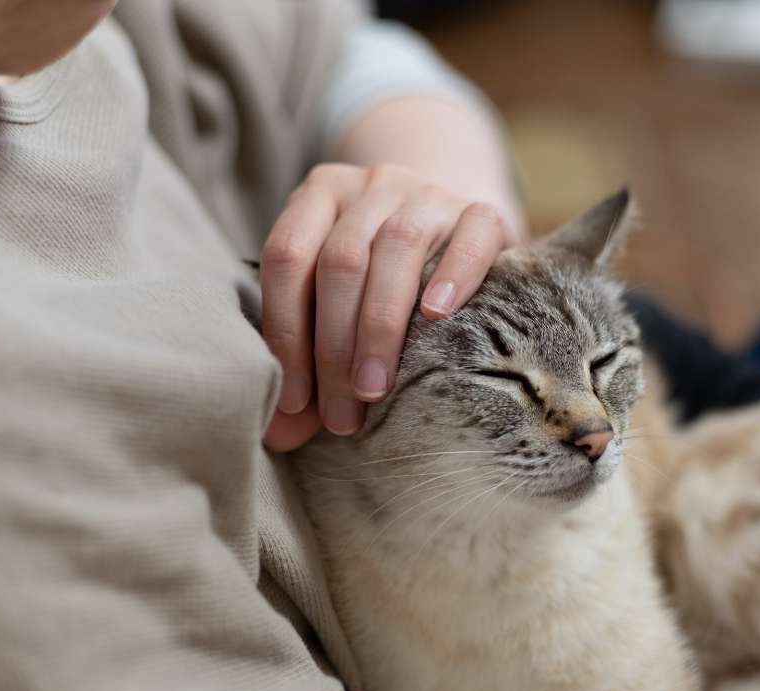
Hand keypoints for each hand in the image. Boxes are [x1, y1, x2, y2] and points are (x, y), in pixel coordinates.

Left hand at [261, 162, 516, 451]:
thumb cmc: (380, 278)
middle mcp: (370, 185)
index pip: (287, 256)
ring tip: (375, 388)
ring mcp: (427, 193)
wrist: (454, 226)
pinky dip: (453, 275)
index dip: (284, 332)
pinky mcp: (482, 211)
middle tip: (340, 413)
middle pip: (340, 260)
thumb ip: (305, 360)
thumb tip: (277, 436)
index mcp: (320, 195)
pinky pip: (471, 235)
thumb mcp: (336, 304)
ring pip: (397, 247)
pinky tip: (438, 317)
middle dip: (333, 345)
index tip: (294, 401)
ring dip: (379, 327)